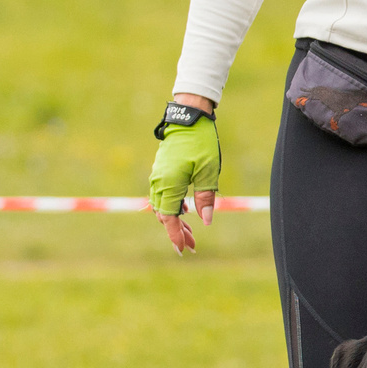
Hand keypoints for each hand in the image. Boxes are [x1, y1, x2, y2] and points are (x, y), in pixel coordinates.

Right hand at [149, 109, 220, 252]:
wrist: (188, 117)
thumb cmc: (200, 142)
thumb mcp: (208, 171)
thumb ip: (206, 198)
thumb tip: (205, 222)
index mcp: (168, 184)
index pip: (169, 218)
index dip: (176, 235)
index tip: (183, 250)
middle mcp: (159, 182)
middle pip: (165, 215)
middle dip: (178, 232)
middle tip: (192, 246)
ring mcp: (158, 176)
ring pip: (163, 206)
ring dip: (176, 220)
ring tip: (190, 233)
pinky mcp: (162, 171)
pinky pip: (163, 195)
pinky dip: (173, 207)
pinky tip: (185, 211)